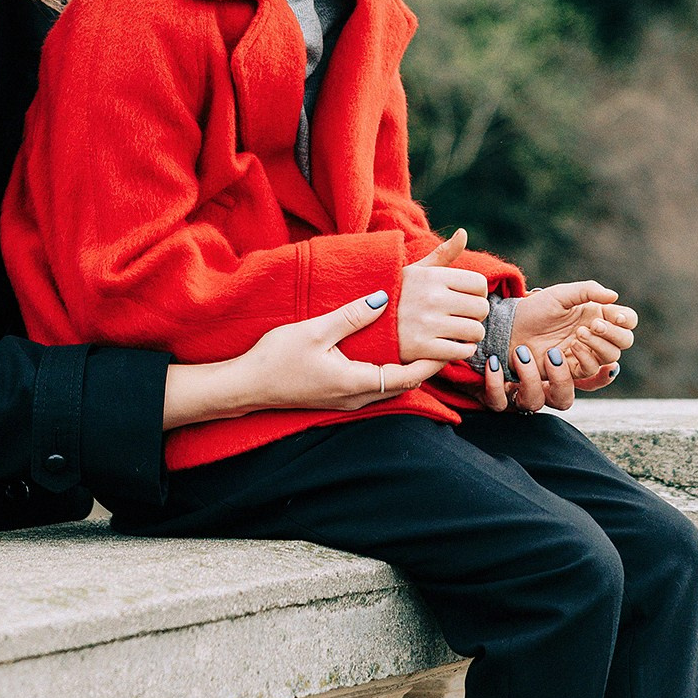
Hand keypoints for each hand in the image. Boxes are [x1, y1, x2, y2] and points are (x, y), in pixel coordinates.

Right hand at [237, 294, 437, 412]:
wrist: (247, 385)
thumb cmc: (276, 358)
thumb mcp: (315, 330)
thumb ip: (351, 315)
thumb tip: (384, 297)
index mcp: (355, 382)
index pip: (409, 377)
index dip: (433, 362)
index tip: (450, 343)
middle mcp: (356, 397)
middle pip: (405, 385)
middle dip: (427, 366)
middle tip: (445, 341)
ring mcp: (347, 400)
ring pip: (391, 388)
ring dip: (409, 370)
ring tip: (426, 345)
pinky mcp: (339, 397)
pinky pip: (376, 387)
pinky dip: (391, 373)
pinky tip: (391, 354)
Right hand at [397, 228, 488, 363]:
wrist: (364, 325)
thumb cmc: (396, 295)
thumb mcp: (416, 271)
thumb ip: (443, 253)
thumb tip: (463, 232)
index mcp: (432, 276)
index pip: (480, 284)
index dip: (477, 294)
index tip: (465, 300)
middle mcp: (431, 298)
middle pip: (481, 308)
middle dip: (476, 315)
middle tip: (462, 318)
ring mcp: (426, 324)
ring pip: (475, 331)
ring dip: (472, 335)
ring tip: (458, 333)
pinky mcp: (422, 348)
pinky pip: (462, 351)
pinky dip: (463, 351)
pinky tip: (452, 346)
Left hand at [480, 281, 636, 414]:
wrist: (510, 328)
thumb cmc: (535, 309)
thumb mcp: (561, 294)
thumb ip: (588, 290)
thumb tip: (614, 296)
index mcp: (597, 315)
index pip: (627, 321)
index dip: (627, 320)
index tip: (616, 316)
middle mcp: (595, 336)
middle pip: (623, 343)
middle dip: (612, 334)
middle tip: (592, 325)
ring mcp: (584, 354)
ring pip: (608, 360)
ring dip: (598, 347)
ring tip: (578, 334)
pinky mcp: (569, 370)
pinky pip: (587, 372)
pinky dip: (584, 359)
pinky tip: (570, 347)